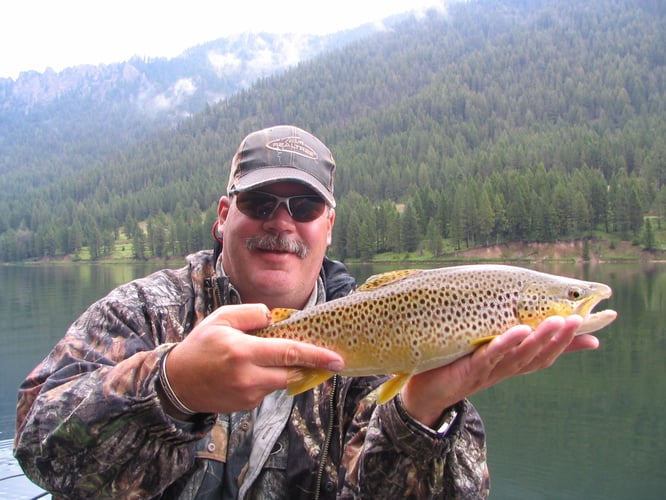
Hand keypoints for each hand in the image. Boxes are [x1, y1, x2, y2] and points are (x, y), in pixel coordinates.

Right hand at [162, 304, 344, 414]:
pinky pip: (268, 390)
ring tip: (270, 357)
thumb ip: (250, 314)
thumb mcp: (221, 318)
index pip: (288, 353)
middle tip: (323, 358)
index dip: (316, 356)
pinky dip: (268, 379)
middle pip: (292, 373)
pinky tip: (255, 370)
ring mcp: (247, 394)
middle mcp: (248, 376)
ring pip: (281, 382)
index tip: (336, 359)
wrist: (177, 383)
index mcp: (243, 351)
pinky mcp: (246, 405)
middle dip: (307, 365)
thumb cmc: (200, 345)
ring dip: (284, 370)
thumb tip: (274, 318)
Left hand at [400, 315, 599, 426]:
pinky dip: (504, 344)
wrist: (423, 393)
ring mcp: (488, 371)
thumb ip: (501, 338)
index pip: (544, 354)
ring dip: (539, 340)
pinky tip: (517, 331)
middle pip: (537, 355)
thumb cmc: (454, 366)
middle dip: (559, 338)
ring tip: (556, 322)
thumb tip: (520, 320)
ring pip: (519, 356)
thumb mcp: (481, 351)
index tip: (589, 326)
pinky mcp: (468, 370)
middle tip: (577, 319)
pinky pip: (490, 356)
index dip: (567, 343)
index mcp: (509, 365)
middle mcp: (503, 370)